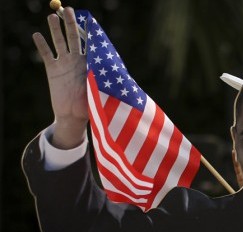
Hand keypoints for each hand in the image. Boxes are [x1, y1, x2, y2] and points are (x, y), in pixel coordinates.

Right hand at [32, 7, 87, 147]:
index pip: (90, 43)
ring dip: (56, 30)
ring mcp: (64, 64)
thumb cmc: (91, 105)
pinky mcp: (52, 70)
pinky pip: (47, 55)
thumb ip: (101, 80)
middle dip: (72, 24)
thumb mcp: (99, 91)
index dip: (89, 31)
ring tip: (52, 16)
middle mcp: (77, 60)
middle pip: (74, 37)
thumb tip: (111, 73)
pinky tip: (37, 35)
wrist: (75, 116)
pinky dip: (42, 45)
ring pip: (59, 42)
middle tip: (69, 10)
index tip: (89, 18)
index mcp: (91, 63)